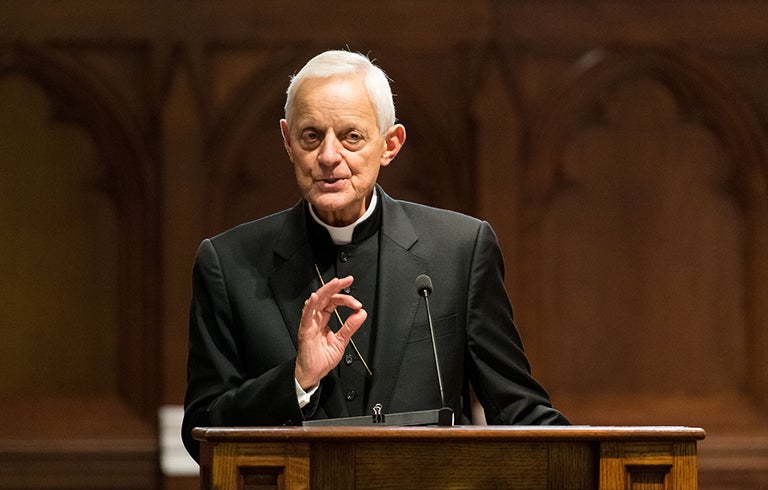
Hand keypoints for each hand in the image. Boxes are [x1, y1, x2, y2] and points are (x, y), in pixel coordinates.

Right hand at [294, 276, 366, 390]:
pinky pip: (306, 315)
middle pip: (325, 297)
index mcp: (323, 320)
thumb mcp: (341, 341)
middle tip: (347, 280)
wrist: (313, 373)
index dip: (345, 299)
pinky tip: (315, 297)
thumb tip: (361, 313)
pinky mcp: (305, 330)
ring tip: (336, 283)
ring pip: (316, 301)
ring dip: (326, 290)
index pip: (333, 302)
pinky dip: (310, 305)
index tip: (357, 304)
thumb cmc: (322, 359)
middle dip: (336, 286)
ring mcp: (309, 323)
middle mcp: (315, 319)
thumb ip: (350, 326)